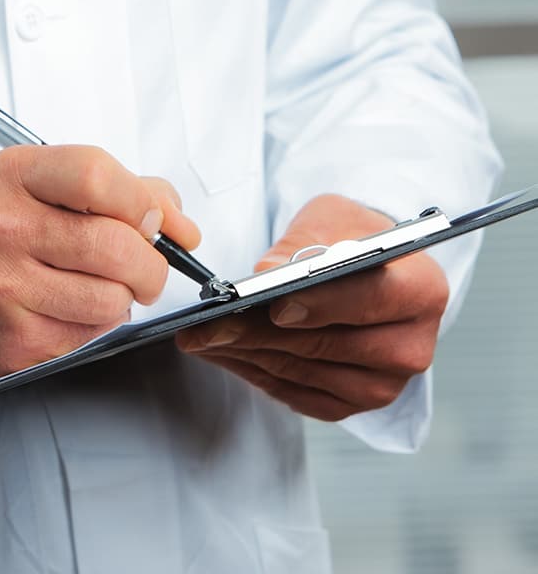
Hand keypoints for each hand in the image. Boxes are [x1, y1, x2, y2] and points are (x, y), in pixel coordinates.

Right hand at [0, 146, 199, 390]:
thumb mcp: (40, 188)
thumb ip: (118, 190)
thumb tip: (180, 223)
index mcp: (14, 175)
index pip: (97, 175)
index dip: (141, 201)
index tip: (152, 221)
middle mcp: (4, 226)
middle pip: (114, 244)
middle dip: (150, 264)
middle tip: (145, 268)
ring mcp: (6, 284)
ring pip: (111, 297)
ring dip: (123, 297)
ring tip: (99, 287)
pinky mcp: (16, 336)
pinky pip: (91, 334)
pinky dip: (97, 324)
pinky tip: (72, 308)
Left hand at [176, 194, 448, 421]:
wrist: (368, 269)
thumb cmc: (350, 237)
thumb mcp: (331, 217)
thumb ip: (305, 243)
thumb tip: (269, 271)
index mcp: (420, 288)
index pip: (370, 298)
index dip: (321, 304)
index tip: (274, 305)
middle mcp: (411, 344)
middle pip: (327, 343)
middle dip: (258, 332)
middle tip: (206, 324)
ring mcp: (385, 382)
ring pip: (304, 372)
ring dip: (246, 355)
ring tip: (200, 337)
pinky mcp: (356, 403)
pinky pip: (297, 395)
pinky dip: (254, 373)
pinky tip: (221, 353)